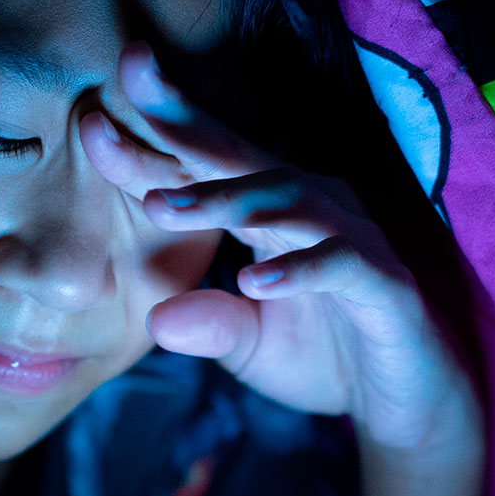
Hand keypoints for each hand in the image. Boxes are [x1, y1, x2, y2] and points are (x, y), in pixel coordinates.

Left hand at [84, 43, 478, 459]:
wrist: (404, 405)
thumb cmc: (326, 357)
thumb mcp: (247, 344)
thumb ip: (206, 323)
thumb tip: (155, 320)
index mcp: (272, 213)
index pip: (208, 167)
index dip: (154, 141)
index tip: (90, 123)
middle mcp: (313, 209)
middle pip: (244, 156)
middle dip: (185, 123)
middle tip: (127, 90)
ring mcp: (354, 240)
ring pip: (289, 201)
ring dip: (225, 199)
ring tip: (165, 207)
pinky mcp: (386, 283)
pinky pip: (341, 264)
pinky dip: (297, 269)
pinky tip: (253, 280)